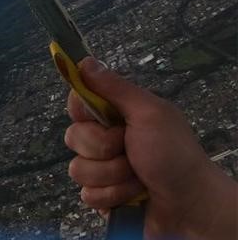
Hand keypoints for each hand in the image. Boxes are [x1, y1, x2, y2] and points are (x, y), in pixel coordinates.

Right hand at [64, 57, 237, 238]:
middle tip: (129, 149)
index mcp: (115, 115)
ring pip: (77, 169)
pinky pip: (87, 195)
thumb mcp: (149, 114)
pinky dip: (113, 196)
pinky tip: (133, 196)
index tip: (101, 116)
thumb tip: (84, 60)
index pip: (76, 101)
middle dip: (103, 148)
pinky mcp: (102, 196)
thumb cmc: (175, 155)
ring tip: (138, 177)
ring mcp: (102, 169)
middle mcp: (105, 140)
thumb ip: (115, 87)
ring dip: (112, 175)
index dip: (82, 110)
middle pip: (73, 137)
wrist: (192, 205)